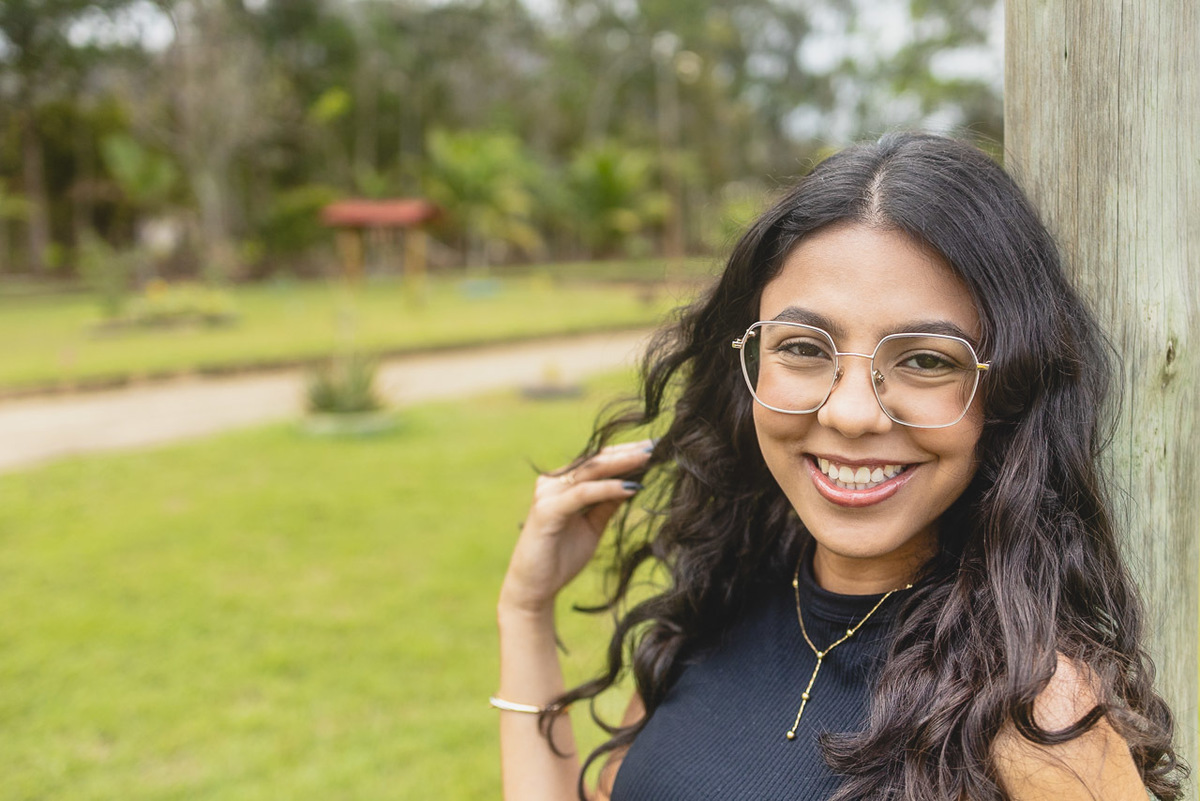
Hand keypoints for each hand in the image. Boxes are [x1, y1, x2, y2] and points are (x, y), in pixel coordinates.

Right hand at [500, 439, 653, 615]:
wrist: (534, 588)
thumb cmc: (561, 557)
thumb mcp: (593, 526)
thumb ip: (607, 503)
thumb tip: (634, 481)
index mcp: (562, 483)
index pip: (597, 460)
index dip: (626, 452)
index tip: (656, 448)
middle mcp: (553, 482)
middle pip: (596, 460)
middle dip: (628, 452)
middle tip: (657, 446)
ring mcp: (548, 493)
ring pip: (591, 471)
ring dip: (622, 463)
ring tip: (649, 458)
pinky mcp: (547, 510)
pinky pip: (583, 493)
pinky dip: (608, 488)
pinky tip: (631, 486)